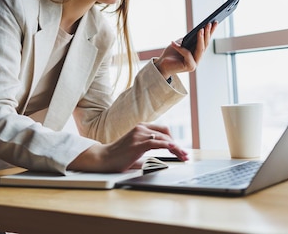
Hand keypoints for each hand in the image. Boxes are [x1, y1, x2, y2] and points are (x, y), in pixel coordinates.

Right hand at [67, 123, 188, 172]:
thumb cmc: (118, 156)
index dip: (173, 140)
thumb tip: (161, 161)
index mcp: (141, 128)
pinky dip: (169, 146)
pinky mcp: (138, 143)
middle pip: (166, 133)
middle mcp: (141, 128)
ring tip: (183, 156)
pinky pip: (158, 143)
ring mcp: (139, 134)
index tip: (180, 150)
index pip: (163, 130)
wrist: (103, 159)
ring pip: (165, 138)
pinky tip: (174, 151)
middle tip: (184, 155)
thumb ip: (148, 151)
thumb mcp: (136, 150)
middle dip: (177, 144)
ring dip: (177, 148)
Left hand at [154, 22, 215, 78]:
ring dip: (201, 38)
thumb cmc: (170, 54)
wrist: (161, 65)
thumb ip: (188, 39)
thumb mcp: (180, 43)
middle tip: (209, 24)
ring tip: (201, 30)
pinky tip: (173, 42)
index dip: (211, 32)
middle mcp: (198, 58)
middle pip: (205, 45)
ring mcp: (194, 63)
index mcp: (196, 52)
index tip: (215, 22)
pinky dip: (180, 48)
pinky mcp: (189, 66)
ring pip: (200, 49)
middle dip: (208, 33)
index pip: (206, 41)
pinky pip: (187, 54)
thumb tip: (197, 31)